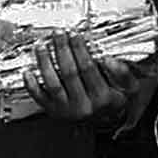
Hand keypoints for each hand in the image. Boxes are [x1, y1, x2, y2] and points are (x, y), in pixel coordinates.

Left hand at [23, 33, 140, 125]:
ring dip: (45, 62)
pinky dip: (31, 84)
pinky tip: (28, 70)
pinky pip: (39, 97)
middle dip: (62, 50)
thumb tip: (109, 60)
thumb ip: (123, 74)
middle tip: (57, 34)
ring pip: (52, 83)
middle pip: (69, 72)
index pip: (88, 68)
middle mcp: (83, 105)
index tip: (74, 34)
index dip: (80, 50)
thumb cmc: (113, 102)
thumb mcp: (129, 90)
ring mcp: (66, 109)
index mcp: (102, 97)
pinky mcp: (53, 111)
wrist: (103, 123)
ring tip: (41, 46)